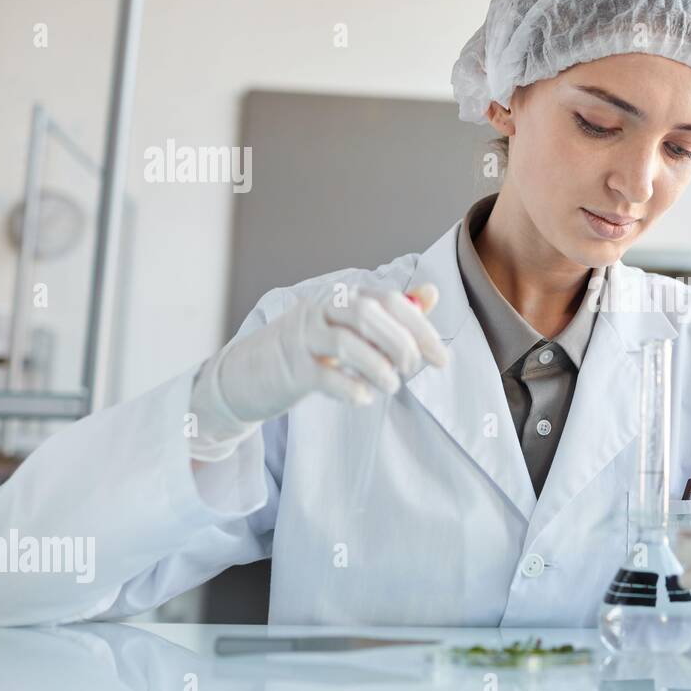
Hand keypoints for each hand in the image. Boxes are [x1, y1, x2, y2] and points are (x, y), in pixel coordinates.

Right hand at [188, 282, 447, 460]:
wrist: (248, 373)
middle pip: (367, 313)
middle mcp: (321, 310)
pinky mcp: (289, 369)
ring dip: (378, 367)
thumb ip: (392, 311)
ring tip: (391, 386)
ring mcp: (302, 338)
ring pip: (345, 342)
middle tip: (412, 370)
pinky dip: (350, 388)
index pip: (390, 300)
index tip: (441, 360)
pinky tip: (363, 398)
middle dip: (401, 343)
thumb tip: (431, 292)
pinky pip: (322, 376)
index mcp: (342, 296)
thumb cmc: (310, 349)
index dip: (421, 328)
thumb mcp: (351, 325)